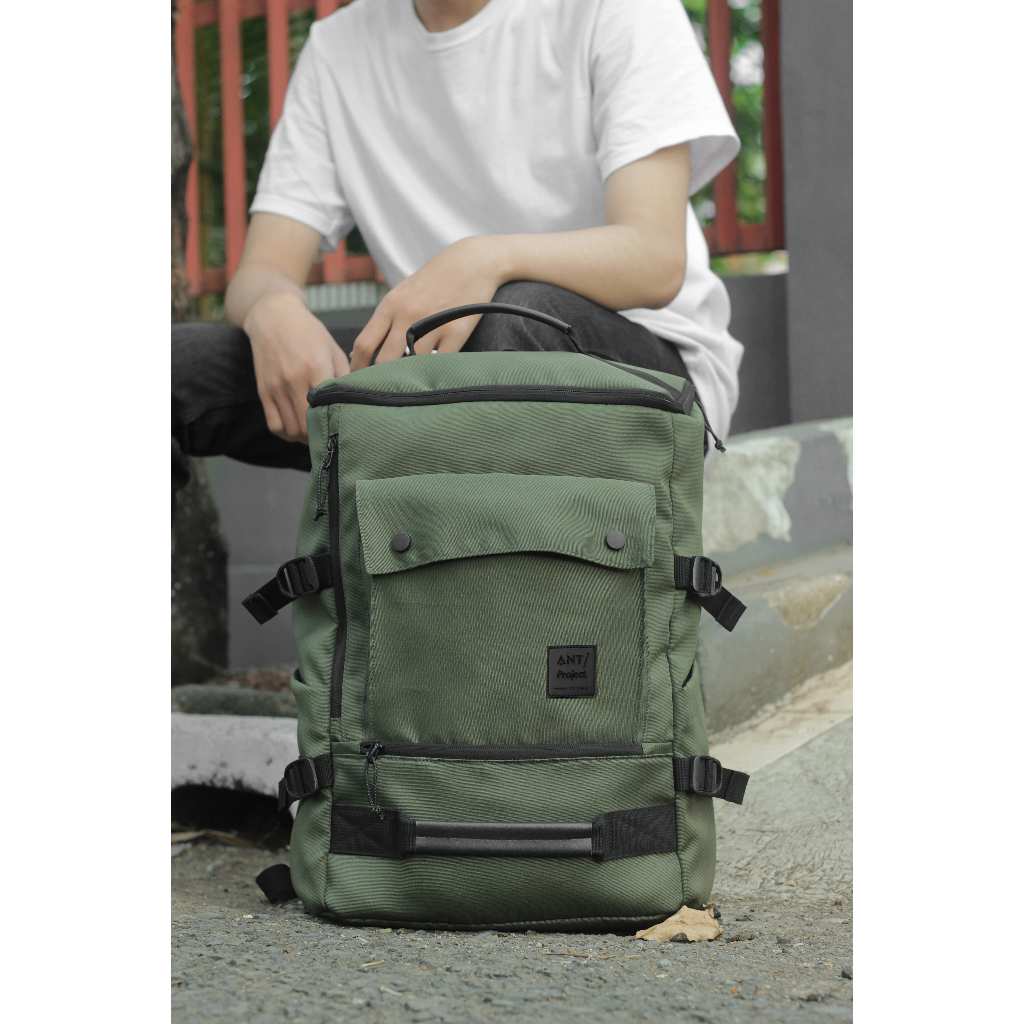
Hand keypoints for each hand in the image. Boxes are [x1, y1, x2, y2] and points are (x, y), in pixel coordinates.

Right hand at [244, 291, 349, 442]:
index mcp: (316, 368)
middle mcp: (294, 380)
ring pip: (291, 430)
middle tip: (331, 433)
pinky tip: (297, 428)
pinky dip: (286, 433)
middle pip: (308, 426)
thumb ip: (345, 377)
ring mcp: (276, 387)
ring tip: (315, 432)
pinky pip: (274, 425)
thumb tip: (358, 403)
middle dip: (321, 435)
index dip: (337, 424)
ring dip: (304, 438)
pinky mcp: (264, 392)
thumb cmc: (309, 333)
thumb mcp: (333, 350)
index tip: (344, 427)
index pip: (327, 409)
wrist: (274, 316)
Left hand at [350, 237, 506, 369]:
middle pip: (384, 360)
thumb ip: (386, 320)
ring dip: (413, 375)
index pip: (364, 343)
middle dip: (381, 378)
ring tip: (415, 381)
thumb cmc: (436, 280)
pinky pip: (441, 363)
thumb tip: (366, 353)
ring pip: (413, 364)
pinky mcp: (456, 332)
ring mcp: (433, 325)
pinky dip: (437, 370)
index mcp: (391, 305)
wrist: (472, 262)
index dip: (358, 367)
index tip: (357, 381)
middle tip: (383, 391)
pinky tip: (437, 372)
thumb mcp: (403, 293)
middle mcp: (408, 315)